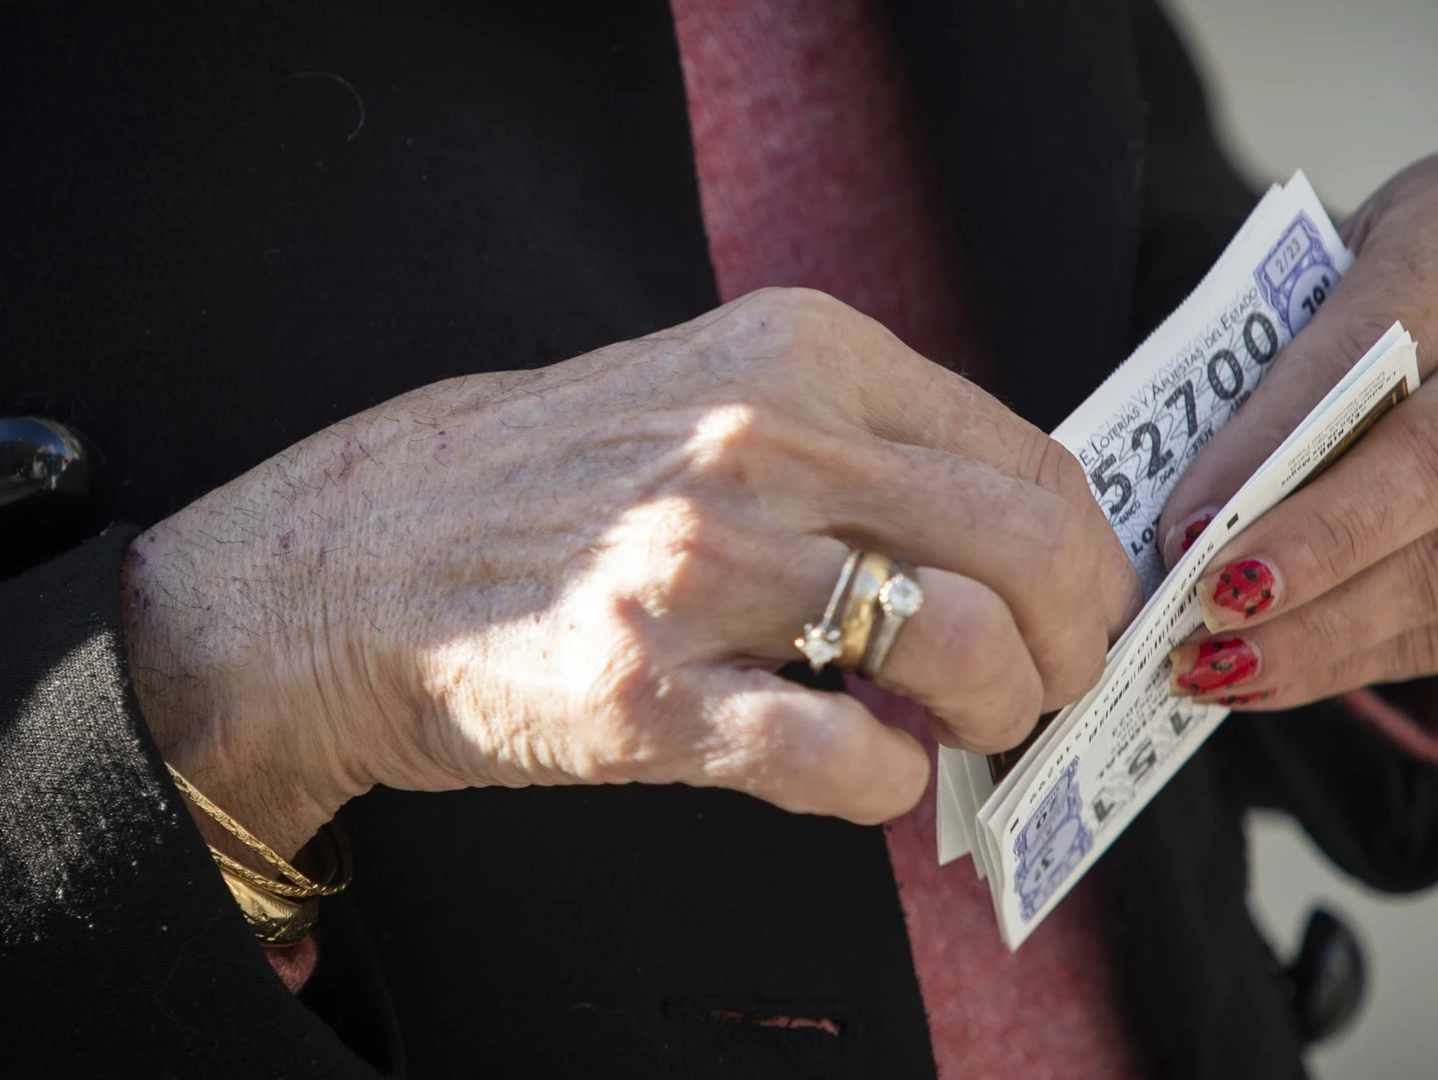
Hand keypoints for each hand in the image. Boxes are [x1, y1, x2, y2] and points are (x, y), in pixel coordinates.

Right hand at [124, 288, 1139, 857]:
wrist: (351, 567)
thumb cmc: (547, 486)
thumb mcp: (713, 392)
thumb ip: (857, 444)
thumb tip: (1005, 538)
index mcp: (798, 354)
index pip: (1025, 457)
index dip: (1086, 555)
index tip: (1083, 608)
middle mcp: (762, 444)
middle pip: (1026, 550)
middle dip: (1071, 642)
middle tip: (1051, 686)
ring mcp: (703, 568)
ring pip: (960, 649)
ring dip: (996, 714)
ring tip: (960, 732)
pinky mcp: (648, 694)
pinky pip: (844, 757)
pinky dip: (890, 782)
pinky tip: (870, 773)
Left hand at [1156, 149, 1437, 713]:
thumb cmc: (1349, 317)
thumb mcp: (1300, 297)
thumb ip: (1256, 375)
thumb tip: (1186, 518)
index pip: (1384, 330)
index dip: (1281, 434)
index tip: (1189, 518)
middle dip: (1313, 545)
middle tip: (1210, 607)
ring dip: (1331, 625)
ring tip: (1223, 663)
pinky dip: (1371, 656)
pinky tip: (1282, 671)